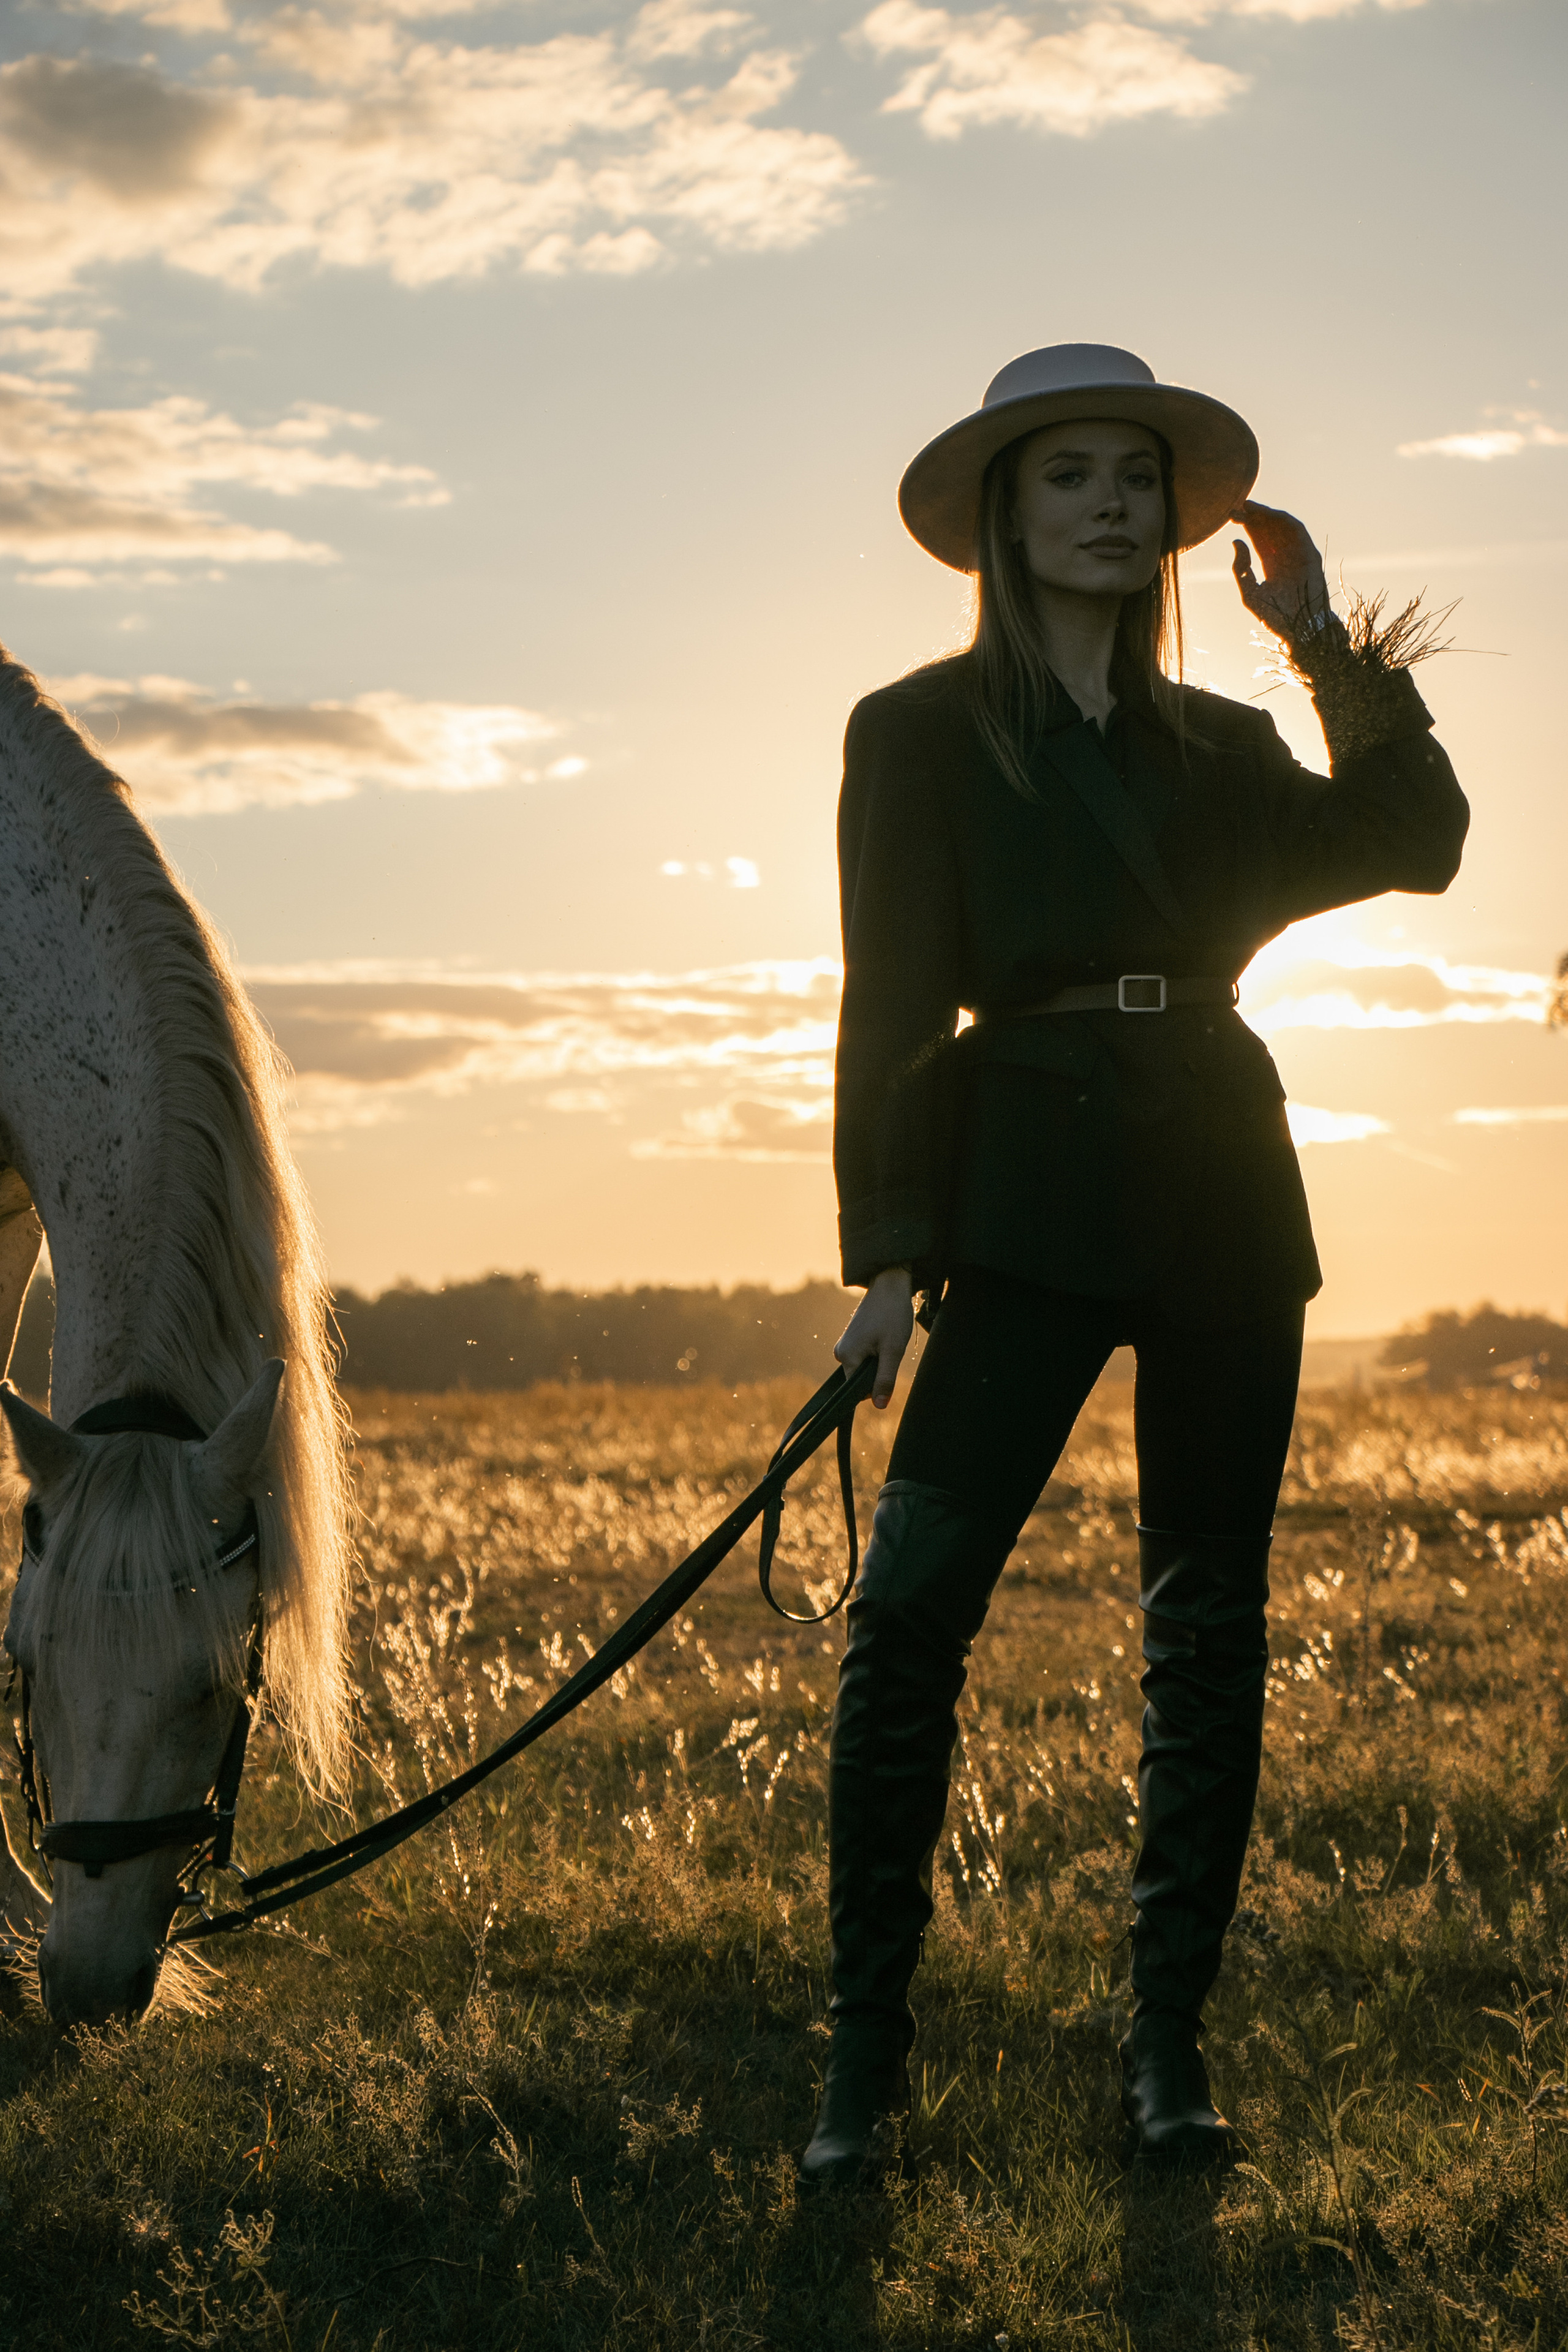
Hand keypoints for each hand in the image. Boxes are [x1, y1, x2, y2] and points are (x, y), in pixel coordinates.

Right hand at [834, 1265, 913, 1409]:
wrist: (889, 1285)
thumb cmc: (892, 1315)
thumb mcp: (893, 1350)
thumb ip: (885, 1379)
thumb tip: (879, 1406)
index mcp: (846, 1357)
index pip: (858, 1390)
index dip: (876, 1386)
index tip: (888, 1366)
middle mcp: (840, 1353)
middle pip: (862, 1378)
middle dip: (879, 1371)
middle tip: (891, 1348)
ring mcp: (845, 1344)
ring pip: (865, 1367)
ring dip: (880, 1360)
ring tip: (888, 1339)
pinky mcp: (852, 1338)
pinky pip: (865, 1356)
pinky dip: (877, 1351)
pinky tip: (885, 1336)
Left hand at [1231, 499, 1330, 639]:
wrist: (1298, 630)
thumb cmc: (1275, 617)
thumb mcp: (1250, 592)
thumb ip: (1241, 569)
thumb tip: (1236, 541)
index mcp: (1272, 567)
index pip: (1258, 540)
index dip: (1247, 526)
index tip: (1232, 516)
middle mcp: (1285, 558)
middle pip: (1269, 530)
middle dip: (1254, 517)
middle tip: (1237, 507)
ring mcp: (1298, 555)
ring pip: (1283, 528)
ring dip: (1267, 515)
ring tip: (1250, 507)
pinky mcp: (1310, 554)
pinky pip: (1298, 531)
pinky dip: (1284, 521)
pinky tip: (1269, 515)